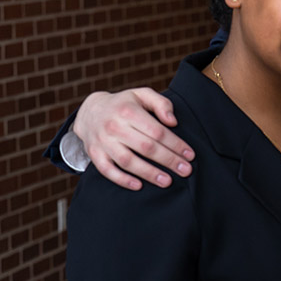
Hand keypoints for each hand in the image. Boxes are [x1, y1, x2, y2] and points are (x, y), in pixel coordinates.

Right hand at [75, 88, 192, 189]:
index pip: (157, 132)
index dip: (176, 145)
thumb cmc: (124, 104)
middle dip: (168, 160)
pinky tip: (139, 186)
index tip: (190, 155)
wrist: (90, 111)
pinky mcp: (94, 154)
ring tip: (167, 181)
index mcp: (128, 111)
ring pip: (128, 161)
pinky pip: (107, 170)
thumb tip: (173, 122)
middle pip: (146, 148)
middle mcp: (114, 127)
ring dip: (149, 173)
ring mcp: (102, 142)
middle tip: (186, 171)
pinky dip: (122, 180)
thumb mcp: (142, 95)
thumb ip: (161, 104)